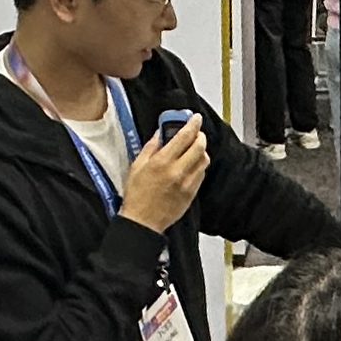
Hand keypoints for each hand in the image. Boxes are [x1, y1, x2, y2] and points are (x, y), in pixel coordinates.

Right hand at [119, 112, 211, 232]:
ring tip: (193, 150)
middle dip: (200, 136)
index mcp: (162, 162)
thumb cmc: (136, 196)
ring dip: (201, 151)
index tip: (196, 118)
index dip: (192, 124)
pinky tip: (191, 166)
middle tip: (196, 133)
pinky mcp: (191, 194)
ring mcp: (186, 184)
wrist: (142, 222)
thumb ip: (150, 148)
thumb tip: (159, 134)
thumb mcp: (137, 167)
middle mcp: (177, 171)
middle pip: (199, 146)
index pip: (184, 137)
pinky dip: (199, 166)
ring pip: (204, 160)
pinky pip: (201, 174)